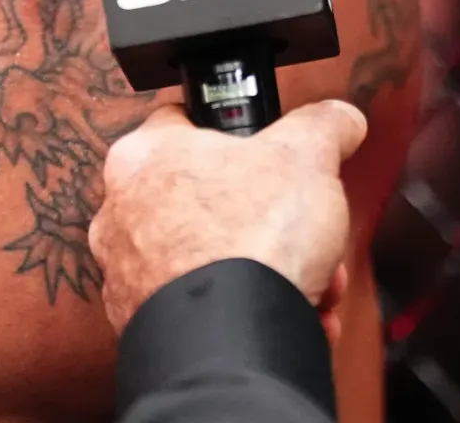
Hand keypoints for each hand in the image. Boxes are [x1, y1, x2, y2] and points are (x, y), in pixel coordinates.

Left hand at [89, 100, 366, 337]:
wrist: (231, 341)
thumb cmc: (249, 240)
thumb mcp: (307, 157)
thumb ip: (322, 126)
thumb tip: (339, 118)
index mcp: (142, 155)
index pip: (185, 122)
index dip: (237, 138)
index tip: (267, 157)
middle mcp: (120, 211)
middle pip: (207, 199)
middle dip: (266, 221)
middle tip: (302, 236)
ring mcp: (126, 272)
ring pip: (206, 257)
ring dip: (261, 268)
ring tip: (308, 283)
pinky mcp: (142, 324)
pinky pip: (200, 307)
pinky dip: (242, 310)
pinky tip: (286, 316)